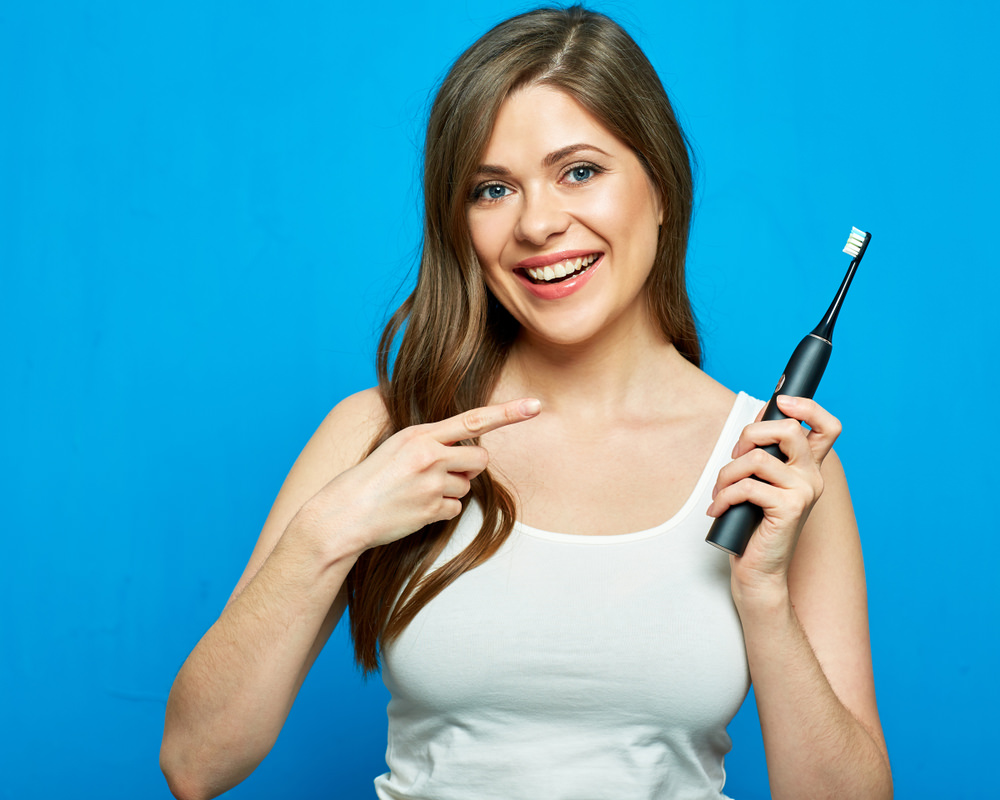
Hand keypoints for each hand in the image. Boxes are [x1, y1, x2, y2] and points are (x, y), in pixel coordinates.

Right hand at [295, 398, 541, 553]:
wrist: (343, 514)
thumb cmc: (368, 479)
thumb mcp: (396, 448)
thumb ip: (430, 443)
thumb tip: (467, 452)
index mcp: (420, 434)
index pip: (473, 420)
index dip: (507, 413)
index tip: (535, 406)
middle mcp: (430, 456)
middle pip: (479, 458)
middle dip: (470, 467)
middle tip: (442, 473)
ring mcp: (432, 484)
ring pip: (467, 486)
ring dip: (450, 490)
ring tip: (416, 492)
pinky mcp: (432, 510)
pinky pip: (455, 509)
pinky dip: (441, 511)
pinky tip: (415, 509)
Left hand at [706, 395, 840, 589]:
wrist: (758, 570)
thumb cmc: (752, 524)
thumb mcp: (757, 480)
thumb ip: (763, 448)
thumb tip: (763, 408)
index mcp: (808, 467)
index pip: (827, 427)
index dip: (808, 406)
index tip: (781, 400)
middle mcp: (812, 476)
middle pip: (788, 429)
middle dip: (750, 434)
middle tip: (734, 457)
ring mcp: (804, 492)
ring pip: (757, 458)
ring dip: (727, 473)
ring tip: (720, 492)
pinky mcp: (790, 508)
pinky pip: (747, 486)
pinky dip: (725, 496)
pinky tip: (719, 509)